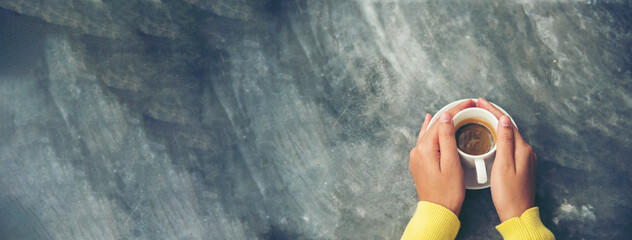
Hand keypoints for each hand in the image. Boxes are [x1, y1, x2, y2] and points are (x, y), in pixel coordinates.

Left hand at [409, 99, 475, 215]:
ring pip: (430, 131)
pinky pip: (425, 139)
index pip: (442, 121)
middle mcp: (417, 149)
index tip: (470, 102)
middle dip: (452, 113)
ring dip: (443, 121)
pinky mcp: (419, 162)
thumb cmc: (447, 192)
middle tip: (468, 105)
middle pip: (435, 124)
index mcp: (425, 148)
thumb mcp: (451, 163)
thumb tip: (445, 116)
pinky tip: (431, 121)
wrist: (437, 211)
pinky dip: (432, 130)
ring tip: (456, 110)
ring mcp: (416, 156)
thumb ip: (447, 138)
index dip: (457, 110)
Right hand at [477, 98, 536, 221]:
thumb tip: (504, 119)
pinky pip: (510, 144)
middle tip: (478, 106)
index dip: (492, 110)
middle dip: (493, 114)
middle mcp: (526, 151)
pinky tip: (492, 137)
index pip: (506, 122)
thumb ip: (505, 141)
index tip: (480, 101)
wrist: (517, 213)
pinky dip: (500, 136)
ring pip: (509, 134)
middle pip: (509, 126)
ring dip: (496, 124)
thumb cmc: (508, 193)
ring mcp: (524, 158)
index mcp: (522, 149)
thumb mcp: (503, 165)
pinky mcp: (521, 165)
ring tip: (482, 117)